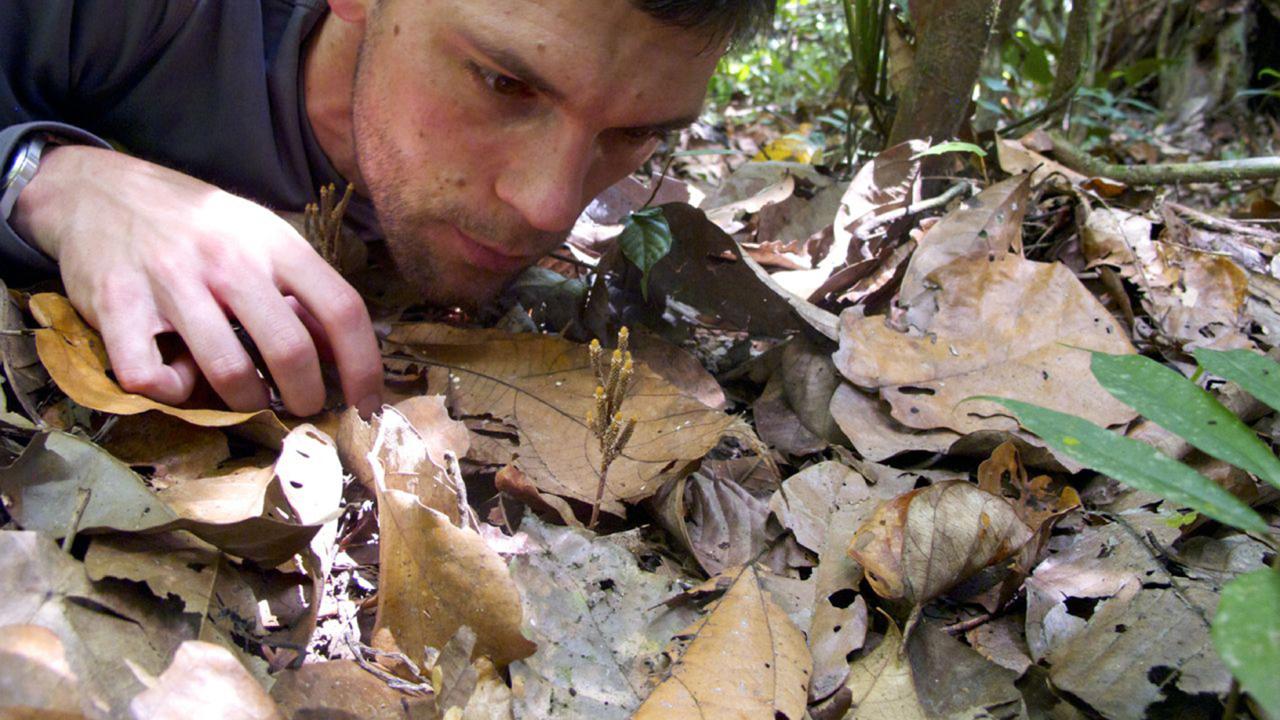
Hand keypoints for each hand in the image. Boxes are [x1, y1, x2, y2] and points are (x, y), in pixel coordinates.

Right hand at [12, 145, 382, 416]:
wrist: (99, 190)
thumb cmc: (198, 225)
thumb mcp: (260, 239)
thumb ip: (300, 293)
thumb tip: (344, 356)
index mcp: (275, 242)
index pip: (342, 309)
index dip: (364, 366)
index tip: (367, 403)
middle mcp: (228, 259)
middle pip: (291, 350)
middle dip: (308, 397)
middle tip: (304, 408)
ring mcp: (171, 280)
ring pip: (229, 371)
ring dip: (249, 402)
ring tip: (251, 398)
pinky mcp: (116, 304)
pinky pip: (152, 376)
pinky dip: (172, 393)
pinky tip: (179, 379)